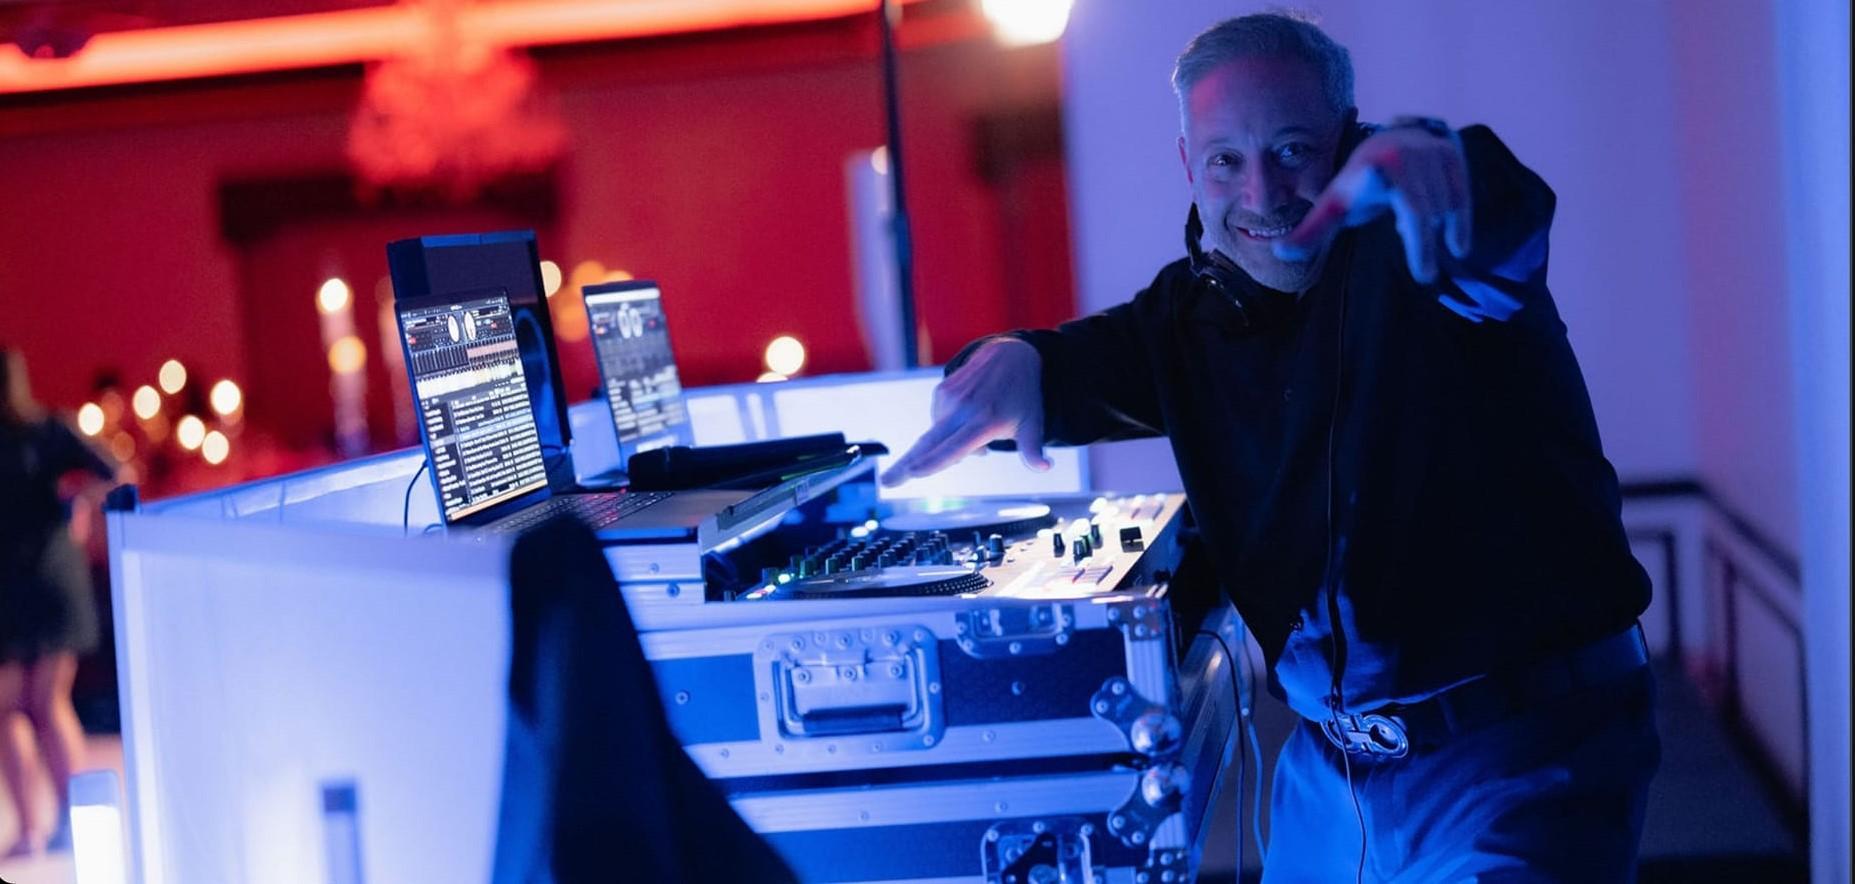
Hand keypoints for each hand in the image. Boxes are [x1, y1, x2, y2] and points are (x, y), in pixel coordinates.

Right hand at [879, 338, 1050, 486]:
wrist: (1011, 356)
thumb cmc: (1023, 397)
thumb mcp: (1033, 424)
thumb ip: (1033, 450)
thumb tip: (1044, 467)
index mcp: (986, 421)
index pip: (955, 447)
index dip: (933, 462)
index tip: (914, 472)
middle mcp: (964, 409)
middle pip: (929, 443)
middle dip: (906, 465)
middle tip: (888, 482)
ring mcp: (951, 398)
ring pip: (938, 434)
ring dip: (949, 441)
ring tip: (978, 428)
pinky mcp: (942, 390)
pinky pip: (938, 419)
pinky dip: (948, 426)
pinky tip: (966, 417)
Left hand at [1274, 124, 1471, 282]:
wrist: (1387, 142)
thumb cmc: (1360, 183)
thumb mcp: (1336, 205)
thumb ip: (1312, 231)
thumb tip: (1280, 254)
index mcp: (1382, 165)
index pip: (1411, 212)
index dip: (1419, 245)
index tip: (1423, 276)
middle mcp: (1412, 152)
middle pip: (1430, 212)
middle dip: (1425, 242)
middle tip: (1423, 272)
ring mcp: (1435, 150)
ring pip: (1448, 204)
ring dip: (1439, 227)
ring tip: (1422, 242)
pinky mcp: (1453, 152)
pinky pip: (1463, 194)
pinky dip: (1462, 221)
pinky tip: (1457, 247)